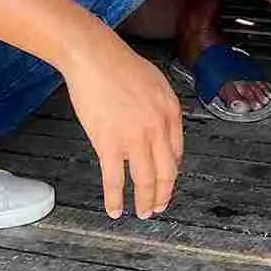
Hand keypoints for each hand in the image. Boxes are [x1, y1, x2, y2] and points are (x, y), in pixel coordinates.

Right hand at [64, 39, 184, 219]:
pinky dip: (115, 199)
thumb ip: (162, 107)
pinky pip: (115, 179)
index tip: (166, 181)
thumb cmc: (119, 64)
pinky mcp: (110, 144)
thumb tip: (163, 127)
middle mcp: (158, 128)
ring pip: (145, 181)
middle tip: (159, 206)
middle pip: (167, 172)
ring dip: (145, 202)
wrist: (94, 57)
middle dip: (163, 194)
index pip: (177, 152)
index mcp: (170, 112)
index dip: (172, 172)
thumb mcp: (155, 82)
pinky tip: (115, 209)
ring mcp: (135, 138)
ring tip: (142, 213)